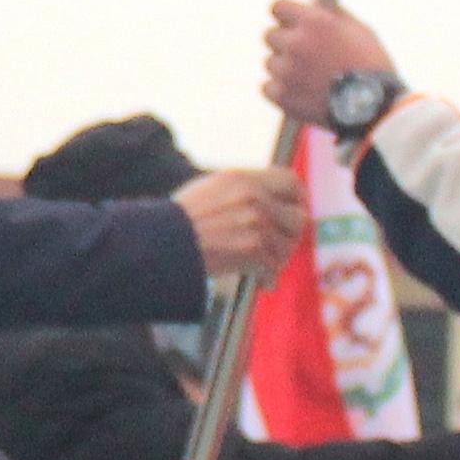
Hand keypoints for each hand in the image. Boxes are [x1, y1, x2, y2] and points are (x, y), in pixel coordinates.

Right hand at [171, 168, 303, 282]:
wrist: (161, 244)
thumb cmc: (178, 223)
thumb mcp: (210, 191)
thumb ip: (243, 191)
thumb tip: (270, 200)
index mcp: (243, 179)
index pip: (291, 182)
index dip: (296, 200)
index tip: (291, 214)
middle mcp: (253, 197)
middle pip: (298, 217)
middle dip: (289, 236)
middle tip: (276, 247)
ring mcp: (255, 222)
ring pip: (288, 246)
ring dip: (277, 259)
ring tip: (261, 265)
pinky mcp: (253, 248)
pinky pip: (274, 268)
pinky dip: (266, 278)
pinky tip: (256, 280)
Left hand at [261, 0, 395, 126]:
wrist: (376, 108)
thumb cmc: (372, 67)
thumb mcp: (360, 31)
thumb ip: (334, 16)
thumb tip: (317, 7)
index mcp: (314, 22)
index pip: (278, 7)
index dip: (285, 15)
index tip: (290, 23)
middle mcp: (295, 43)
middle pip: (270, 36)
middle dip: (285, 42)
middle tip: (304, 55)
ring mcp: (286, 71)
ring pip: (271, 63)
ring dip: (285, 68)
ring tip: (310, 79)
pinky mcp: (283, 97)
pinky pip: (268, 88)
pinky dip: (282, 91)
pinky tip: (301, 92)